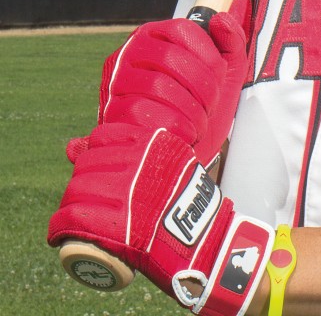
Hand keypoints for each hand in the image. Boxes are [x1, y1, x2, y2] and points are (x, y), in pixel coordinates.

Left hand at [48, 123, 271, 315]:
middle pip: (87, 165)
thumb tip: (71, 144)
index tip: (96, 167)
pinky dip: (59, 229)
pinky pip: (70, 219)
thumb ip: (131, 151)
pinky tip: (58, 236)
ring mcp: (125, 192)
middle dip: (81, 181)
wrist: (202, 241)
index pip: (103, 137)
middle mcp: (137, 163)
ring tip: (74, 218)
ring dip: (69, 205)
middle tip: (87, 199)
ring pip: (75, 191)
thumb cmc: (184, 201)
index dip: (94, 153)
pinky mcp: (113, 223)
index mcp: (152, 143)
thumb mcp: (166, 165)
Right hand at [92, 8, 249, 167]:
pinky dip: (176, 128)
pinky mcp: (111, 114)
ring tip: (198, 123)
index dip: (208, 54)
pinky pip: (145, 115)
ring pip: (159, 86)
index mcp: (154, 37)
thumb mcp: (226, 76)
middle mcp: (129, 54)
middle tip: (210, 106)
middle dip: (202, 86)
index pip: (182, 29)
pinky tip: (183, 135)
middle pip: (171, 57)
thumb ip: (232, 44)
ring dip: (191, 110)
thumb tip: (221, 19)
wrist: (178, 161)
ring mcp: (116, 83)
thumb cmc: (199, 111)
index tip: (218, 77)